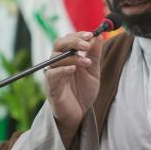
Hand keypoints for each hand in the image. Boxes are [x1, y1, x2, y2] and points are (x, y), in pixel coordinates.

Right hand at [44, 31, 102, 146]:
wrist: (79, 115)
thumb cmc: (83, 93)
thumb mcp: (93, 71)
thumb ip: (95, 55)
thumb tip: (99, 36)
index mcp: (68, 57)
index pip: (68, 39)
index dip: (78, 34)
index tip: (91, 34)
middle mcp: (58, 63)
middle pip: (59, 43)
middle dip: (74, 40)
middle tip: (87, 44)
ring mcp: (53, 74)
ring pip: (55, 57)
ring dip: (73, 57)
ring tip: (87, 63)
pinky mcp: (50, 87)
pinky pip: (52, 74)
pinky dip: (63, 69)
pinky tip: (74, 69)